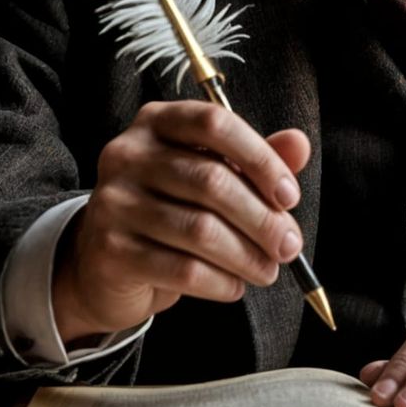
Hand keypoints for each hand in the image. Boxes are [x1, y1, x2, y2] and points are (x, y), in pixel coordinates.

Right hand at [51, 101, 309, 341]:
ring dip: (246, 256)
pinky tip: (235, 286)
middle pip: (211, 181)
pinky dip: (219, 281)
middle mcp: (127, 153)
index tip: (290, 196)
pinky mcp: (110, 250)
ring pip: (200, 230)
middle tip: (289, 246)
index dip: (260, 159)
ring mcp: (114, 201)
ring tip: (267, 270)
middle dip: (262, 219)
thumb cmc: (171, 207)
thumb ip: (255, 158)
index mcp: (156, 121)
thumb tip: (299, 144)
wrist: (106, 262)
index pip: (215, 124)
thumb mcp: (212, 173)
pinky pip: (182, 269)